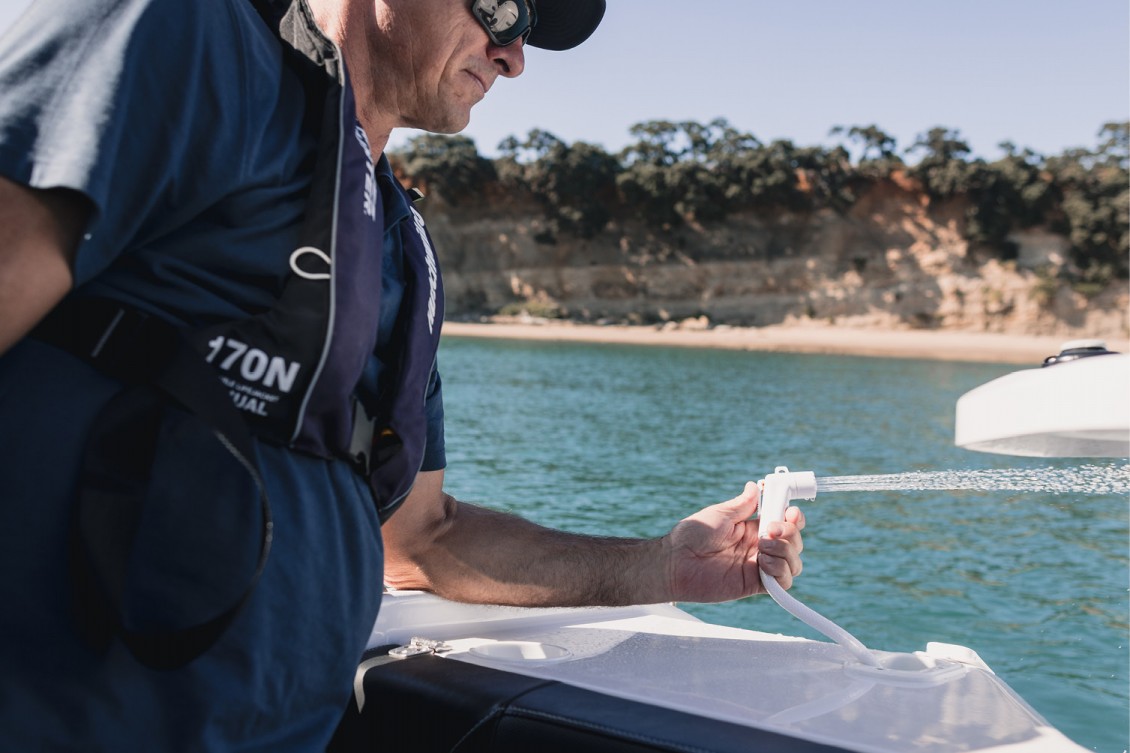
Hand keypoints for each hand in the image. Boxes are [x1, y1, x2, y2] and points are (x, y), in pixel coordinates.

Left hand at [663, 482, 804, 602]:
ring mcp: (758, 566)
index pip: (784, 522)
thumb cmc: (691, 535)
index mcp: (751, 528)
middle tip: (770, 530)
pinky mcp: (754, 584)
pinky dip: (781, 573)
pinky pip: (782, 583)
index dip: (794, 517)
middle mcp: (758, 547)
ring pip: (793, 562)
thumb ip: (742, 504)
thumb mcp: (720, 513)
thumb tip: (755, 485)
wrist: (675, 562)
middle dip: (790, 533)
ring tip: (764, 549)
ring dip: (786, 552)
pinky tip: (765, 563)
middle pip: (793, 542)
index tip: (790, 511)